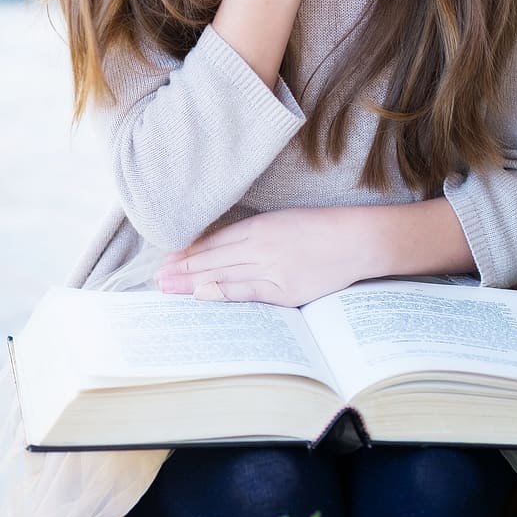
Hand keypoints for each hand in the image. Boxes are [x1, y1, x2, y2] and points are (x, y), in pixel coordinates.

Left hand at [153, 207, 374, 307]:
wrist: (359, 240)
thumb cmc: (327, 228)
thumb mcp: (288, 221)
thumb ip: (259, 233)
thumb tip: (229, 246)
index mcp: (262, 226)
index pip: (216, 240)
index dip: (190, 251)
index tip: (169, 259)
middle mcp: (261, 245)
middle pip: (213, 258)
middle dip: (182, 269)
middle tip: (156, 279)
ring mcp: (272, 268)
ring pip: (223, 275)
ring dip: (192, 283)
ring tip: (167, 289)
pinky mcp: (285, 289)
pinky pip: (247, 292)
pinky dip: (221, 292)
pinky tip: (200, 295)